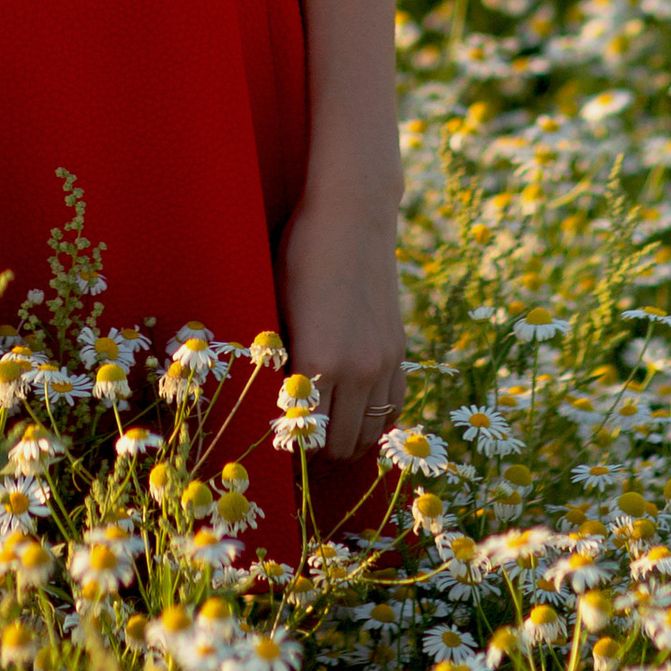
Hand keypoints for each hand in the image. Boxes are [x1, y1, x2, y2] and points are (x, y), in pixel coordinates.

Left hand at [279, 192, 407, 461]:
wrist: (352, 218)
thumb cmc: (300, 256)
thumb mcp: (276, 306)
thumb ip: (279, 360)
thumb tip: (271, 401)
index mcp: (319, 362)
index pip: (305, 433)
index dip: (289, 446)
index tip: (276, 445)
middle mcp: (357, 370)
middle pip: (340, 444)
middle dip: (317, 452)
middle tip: (297, 446)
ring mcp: (384, 362)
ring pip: (371, 433)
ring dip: (348, 441)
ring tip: (325, 435)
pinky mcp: (399, 351)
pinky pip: (393, 407)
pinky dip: (375, 421)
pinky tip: (356, 416)